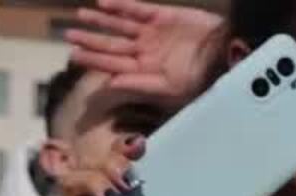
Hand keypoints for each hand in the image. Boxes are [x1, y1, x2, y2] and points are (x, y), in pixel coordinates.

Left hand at [66, 0, 224, 100]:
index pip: (113, 65)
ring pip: (121, 25)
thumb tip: (110, 84)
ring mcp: (154, 33)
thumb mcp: (169, 88)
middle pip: (113, 45)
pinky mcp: (163, 16)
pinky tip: (103, 3)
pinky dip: (120, 5)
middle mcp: (147, 52)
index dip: (93, 59)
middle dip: (91, 40)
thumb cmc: (203, 77)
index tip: (73, 54)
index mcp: (147, 71)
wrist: (226, 53)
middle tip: (69, 35)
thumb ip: (138, 84)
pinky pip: (137, 8)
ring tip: (80, 15)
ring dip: (101, 20)